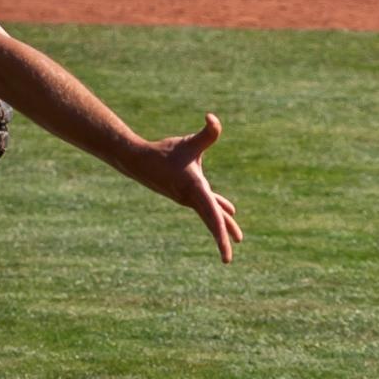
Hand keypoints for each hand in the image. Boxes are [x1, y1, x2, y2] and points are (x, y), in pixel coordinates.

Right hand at [131, 113, 242, 262]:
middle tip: (227, 260)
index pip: (212, 214)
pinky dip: (219, 210)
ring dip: (225, 226)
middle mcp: (193, 198)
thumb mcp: (188, 142)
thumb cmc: (164, 152)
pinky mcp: (189, 193)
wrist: (139, 161)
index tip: (229, 250)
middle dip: (223, 238)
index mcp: (195, 190)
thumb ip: (208, 133)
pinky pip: (208, 205)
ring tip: (239, 238)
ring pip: (211, 214)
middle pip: (212, 222)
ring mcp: (190, 198)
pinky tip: (230, 211)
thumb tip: (213, 118)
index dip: (222, 232)